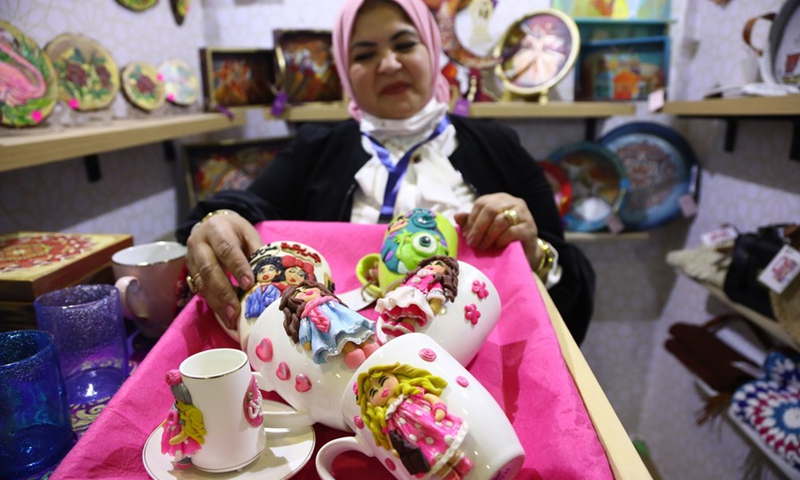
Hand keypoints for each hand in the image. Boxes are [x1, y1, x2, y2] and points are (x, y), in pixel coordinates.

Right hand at [185, 211, 262, 328]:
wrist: (212, 224)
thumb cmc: (235, 231)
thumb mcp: (248, 233)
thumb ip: (256, 252)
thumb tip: (266, 277)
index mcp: (217, 229)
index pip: (226, 249)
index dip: (237, 267)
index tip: (248, 284)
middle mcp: (199, 243)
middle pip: (209, 269)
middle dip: (224, 292)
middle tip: (236, 311)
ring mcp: (191, 258)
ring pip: (202, 282)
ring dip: (217, 303)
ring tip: (231, 319)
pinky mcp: (190, 271)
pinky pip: (200, 289)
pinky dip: (213, 304)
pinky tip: (224, 316)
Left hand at [454, 193, 541, 268]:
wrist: (525, 253)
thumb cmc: (503, 238)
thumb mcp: (484, 229)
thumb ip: (471, 222)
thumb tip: (457, 216)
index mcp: (500, 199)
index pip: (482, 203)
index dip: (471, 219)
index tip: (466, 235)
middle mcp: (513, 202)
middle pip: (490, 209)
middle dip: (478, 228)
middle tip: (472, 243)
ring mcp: (524, 214)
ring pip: (501, 220)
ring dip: (488, 236)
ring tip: (483, 247)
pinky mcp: (530, 228)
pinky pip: (512, 232)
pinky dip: (501, 240)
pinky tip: (497, 246)